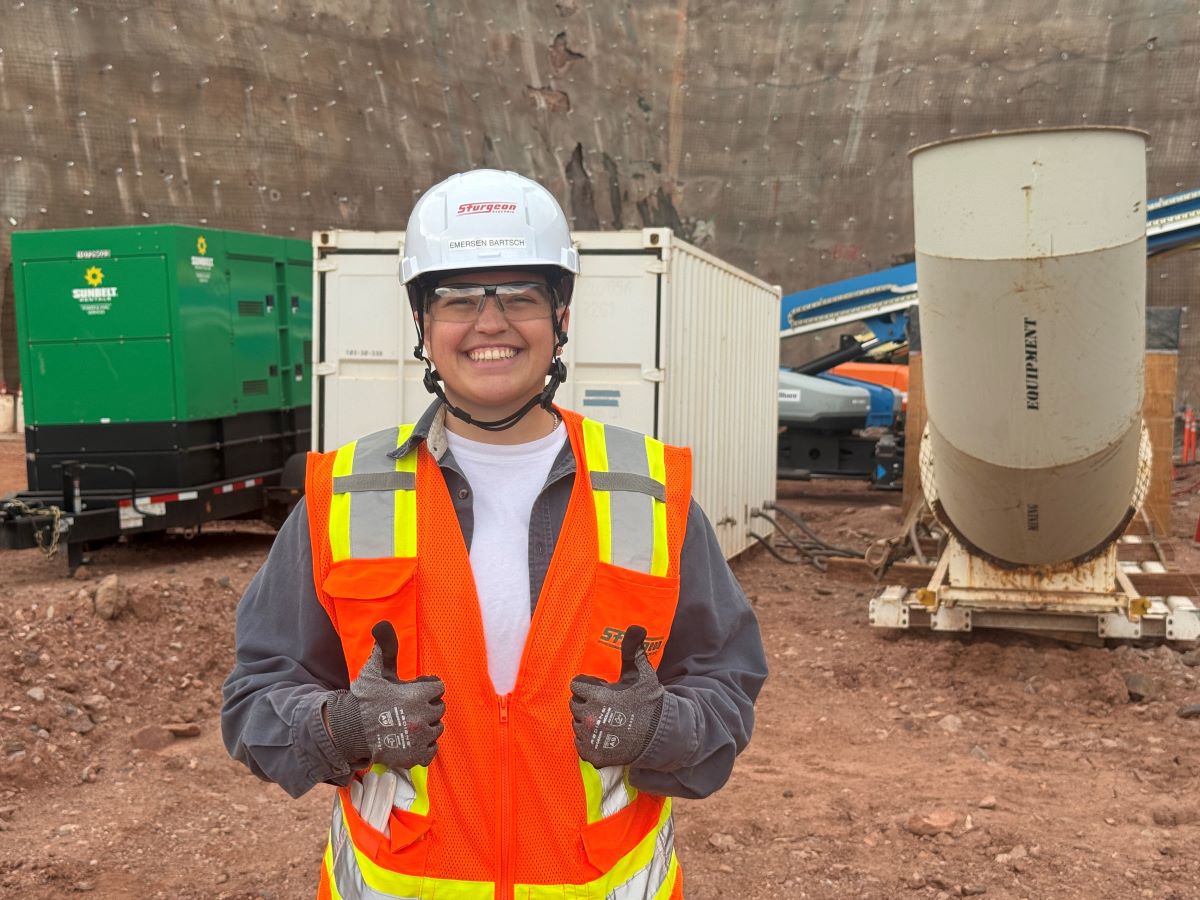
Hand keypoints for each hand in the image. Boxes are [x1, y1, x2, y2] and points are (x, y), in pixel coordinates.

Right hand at [326, 621, 444, 769]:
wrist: (349, 732)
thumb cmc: (363, 699)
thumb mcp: (375, 670)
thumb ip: (385, 647)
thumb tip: (382, 623)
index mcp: (418, 695)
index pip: (438, 688)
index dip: (426, 687)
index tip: (412, 690)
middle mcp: (423, 717)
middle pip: (439, 708)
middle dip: (427, 706)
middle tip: (408, 708)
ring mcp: (420, 738)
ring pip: (436, 729)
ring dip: (426, 726)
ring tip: (408, 724)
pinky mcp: (415, 756)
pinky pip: (431, 750)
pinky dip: (424, 746)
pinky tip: (409, 740)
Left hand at [569, 625, 664, 767]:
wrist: (660, 736)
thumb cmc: (649, 702)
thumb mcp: (642, 673)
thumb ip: (633, 650)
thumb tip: (637, 626)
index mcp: (597, 696)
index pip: (576, 685)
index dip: (589, 686)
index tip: (603, 690)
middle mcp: (589, 718)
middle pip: (574, 704)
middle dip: (586, 702)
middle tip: (605, 706)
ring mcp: (590, 739)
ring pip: (576, 724)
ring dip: (586, 721)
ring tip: (606, 721)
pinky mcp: (593, 756)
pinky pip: (579, 744)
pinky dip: (588, 741)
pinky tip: (604, 736)